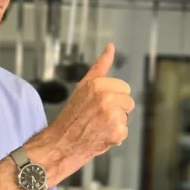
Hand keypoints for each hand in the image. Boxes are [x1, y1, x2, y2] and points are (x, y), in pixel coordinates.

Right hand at [29, 43, 134, 183]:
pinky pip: (124, 133)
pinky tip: (100, 136)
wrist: (60, 143)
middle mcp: (106, 98)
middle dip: (117, 110)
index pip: (124, 88)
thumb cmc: (71, 115)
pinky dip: (114, 137)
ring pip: (126, 118)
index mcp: (98, 84)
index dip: (113, 97)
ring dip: (115, 124)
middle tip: (98, 116)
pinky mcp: (116, 133)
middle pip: (128, 102)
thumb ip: (100, 66)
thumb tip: (111, 46)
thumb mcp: (83, 86)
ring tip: (98, 126)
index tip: (99, 104)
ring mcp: (112, 116)